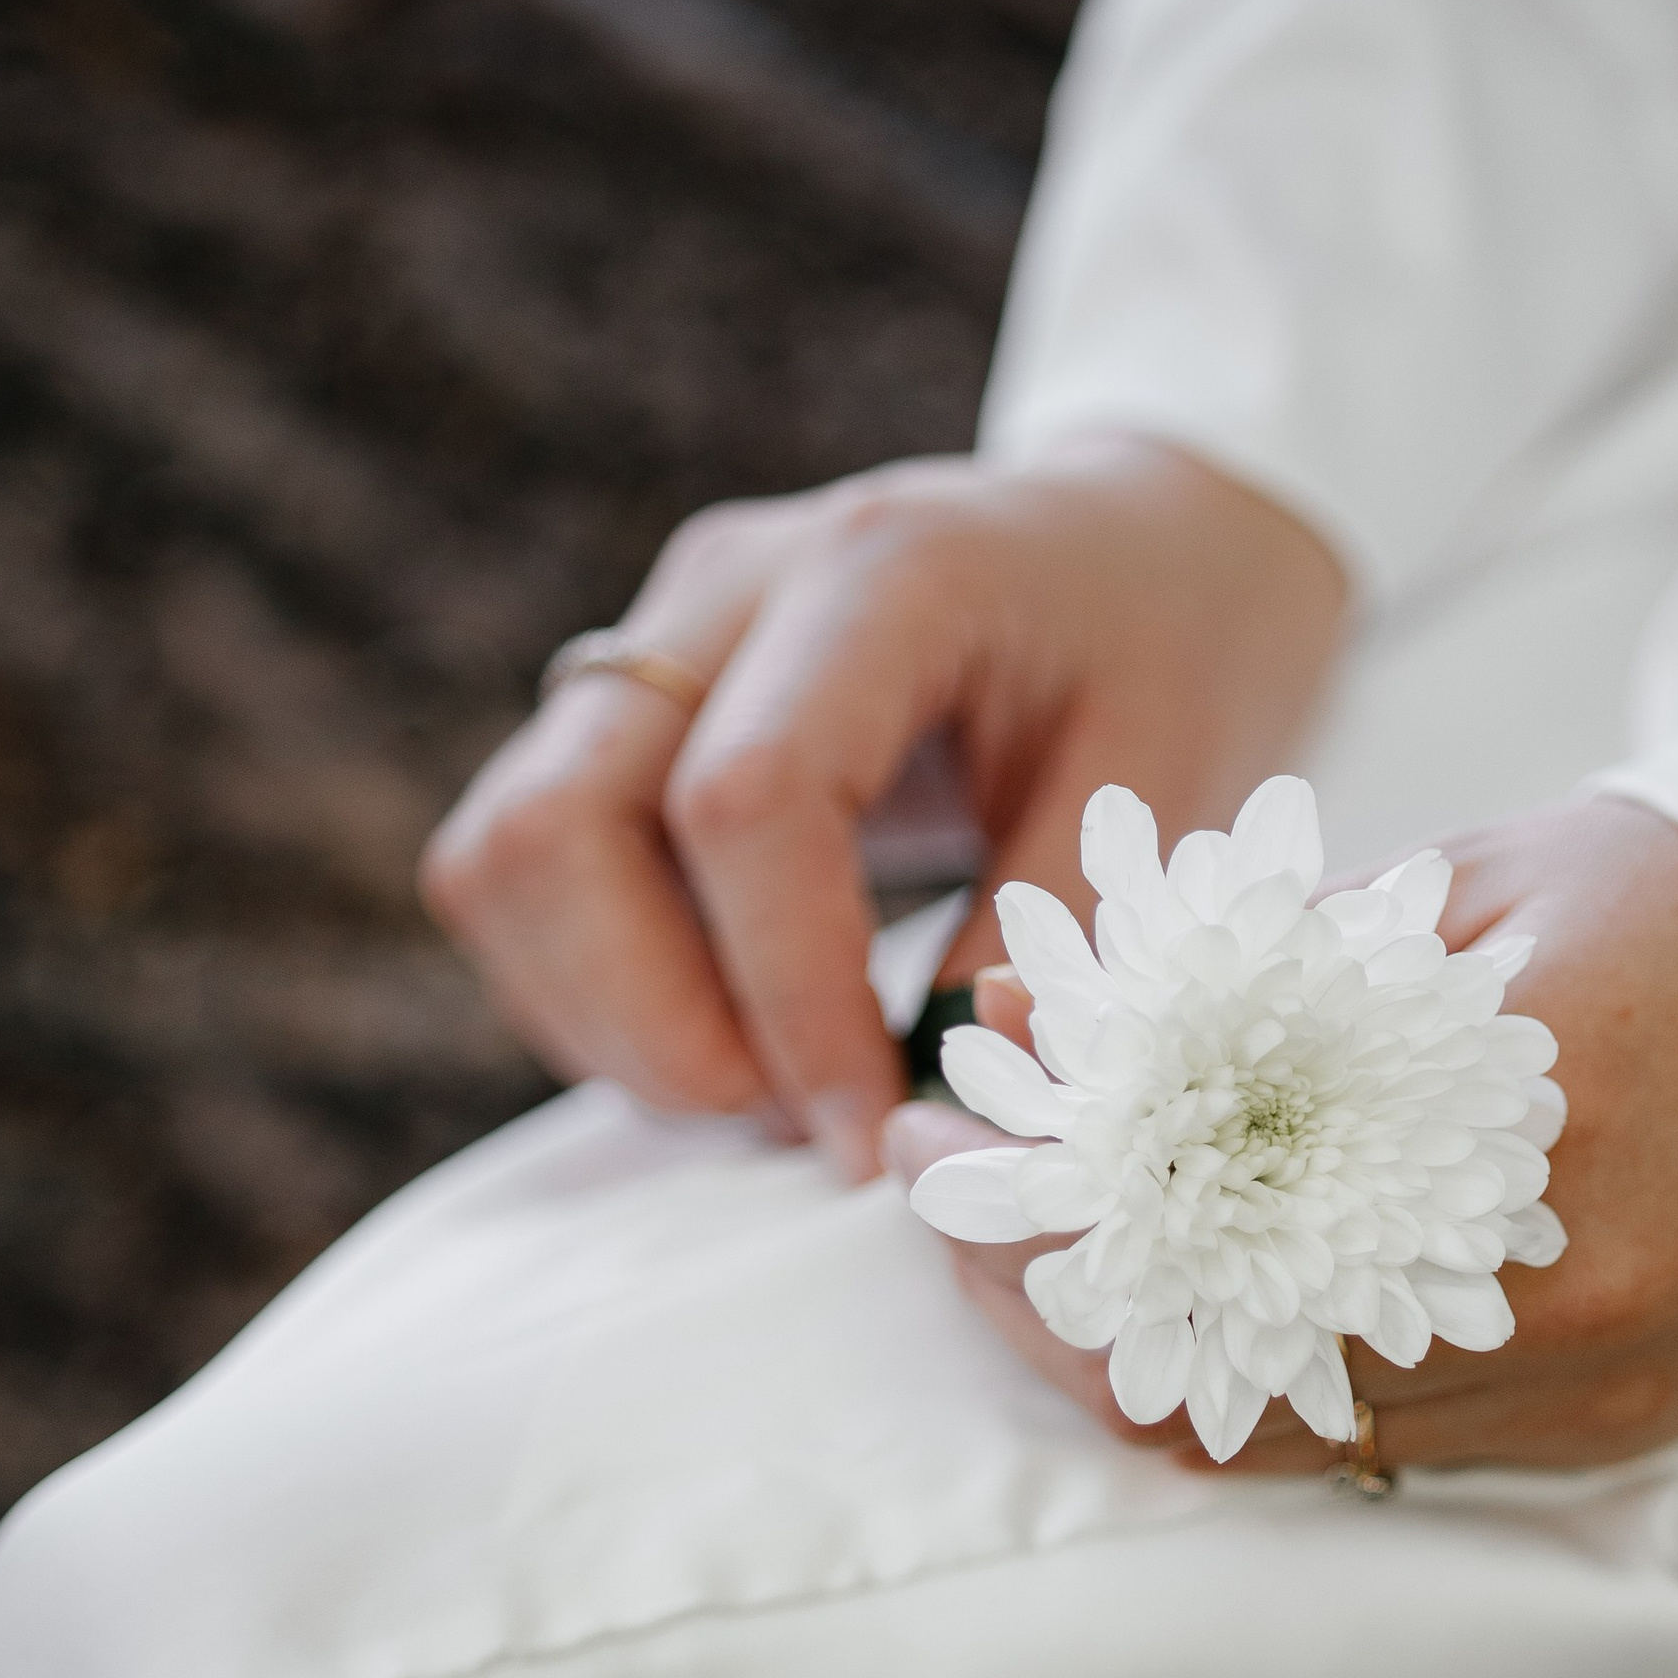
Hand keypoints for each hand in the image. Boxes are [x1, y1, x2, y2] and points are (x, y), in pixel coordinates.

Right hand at [419, 436, 1347, 1177]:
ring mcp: (649, 639)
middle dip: (656, 1027)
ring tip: (771, 1090)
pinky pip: (520, 875)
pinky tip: (734, 1036)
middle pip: (556, 826)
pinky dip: (596, 995)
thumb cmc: (1172, 655)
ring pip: (504, 859)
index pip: (747, 801)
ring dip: (610, 1022)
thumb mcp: (1169, 792)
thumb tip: (956, 1117)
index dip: (785, 999)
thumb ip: (1060, 948)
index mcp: (881, 575)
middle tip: (797, 1122)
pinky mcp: (615, 707)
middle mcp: (726, 588)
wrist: (1135, 543)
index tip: (867, 1133)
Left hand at [886, 796, 1677, 1472]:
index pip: (1198, 1222)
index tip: (934, 1142)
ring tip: (1039, 1252)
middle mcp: (1564, 1293)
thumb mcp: (1484, 883)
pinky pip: (1374, 1447)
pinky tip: (1179, 1300)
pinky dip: (1250, 1385)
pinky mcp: (1613, 1433)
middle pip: (1208, 1369)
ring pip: (1275, 1437)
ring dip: (1129, 1356)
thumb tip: (1034, 1014)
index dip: (1032, 1210)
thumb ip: (1255, 970)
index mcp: (1533, 1114)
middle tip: (948, 1209)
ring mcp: (1595, 1388)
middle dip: (1042, 1303)